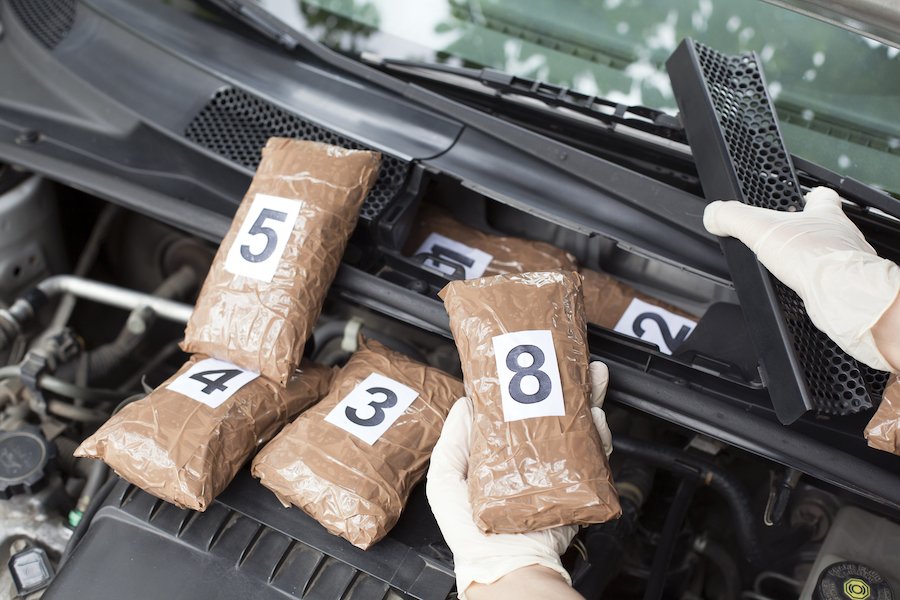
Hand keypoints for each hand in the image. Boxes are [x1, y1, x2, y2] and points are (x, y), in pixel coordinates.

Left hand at [426, 361, 611, 598]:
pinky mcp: (578, 488)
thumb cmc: (470, 533)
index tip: (534, 359)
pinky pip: (596, 458)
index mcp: (503, 455)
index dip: (528, 385)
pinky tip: (599, 417)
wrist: (505, 567)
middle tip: (578, 361)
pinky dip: (602, 435)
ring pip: (580, 430)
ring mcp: (557, 473)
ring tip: (593, 380)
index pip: (518, 411)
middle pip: (556, 414)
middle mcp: (533, 460)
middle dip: (570, 385)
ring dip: (590, 402)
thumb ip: (452, 441)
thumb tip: (465, 401)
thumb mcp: (445, 479)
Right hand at [704, 187, 899, 371]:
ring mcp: (848, 260)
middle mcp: (842, 234)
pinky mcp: (847, 286)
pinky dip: (819, 283)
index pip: (821, 195)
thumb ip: (732, 217)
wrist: (842, 293)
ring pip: (831, 254)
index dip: (809, 195)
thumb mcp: (759, 227)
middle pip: (826, 225)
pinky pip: (832, 280)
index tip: (800, 199)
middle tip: (786, 239)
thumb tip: (712, 214)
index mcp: (825, 213)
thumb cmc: (812, 256)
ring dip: (813, 259)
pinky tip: (805, 289)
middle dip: (806, 232)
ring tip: (791, 268)